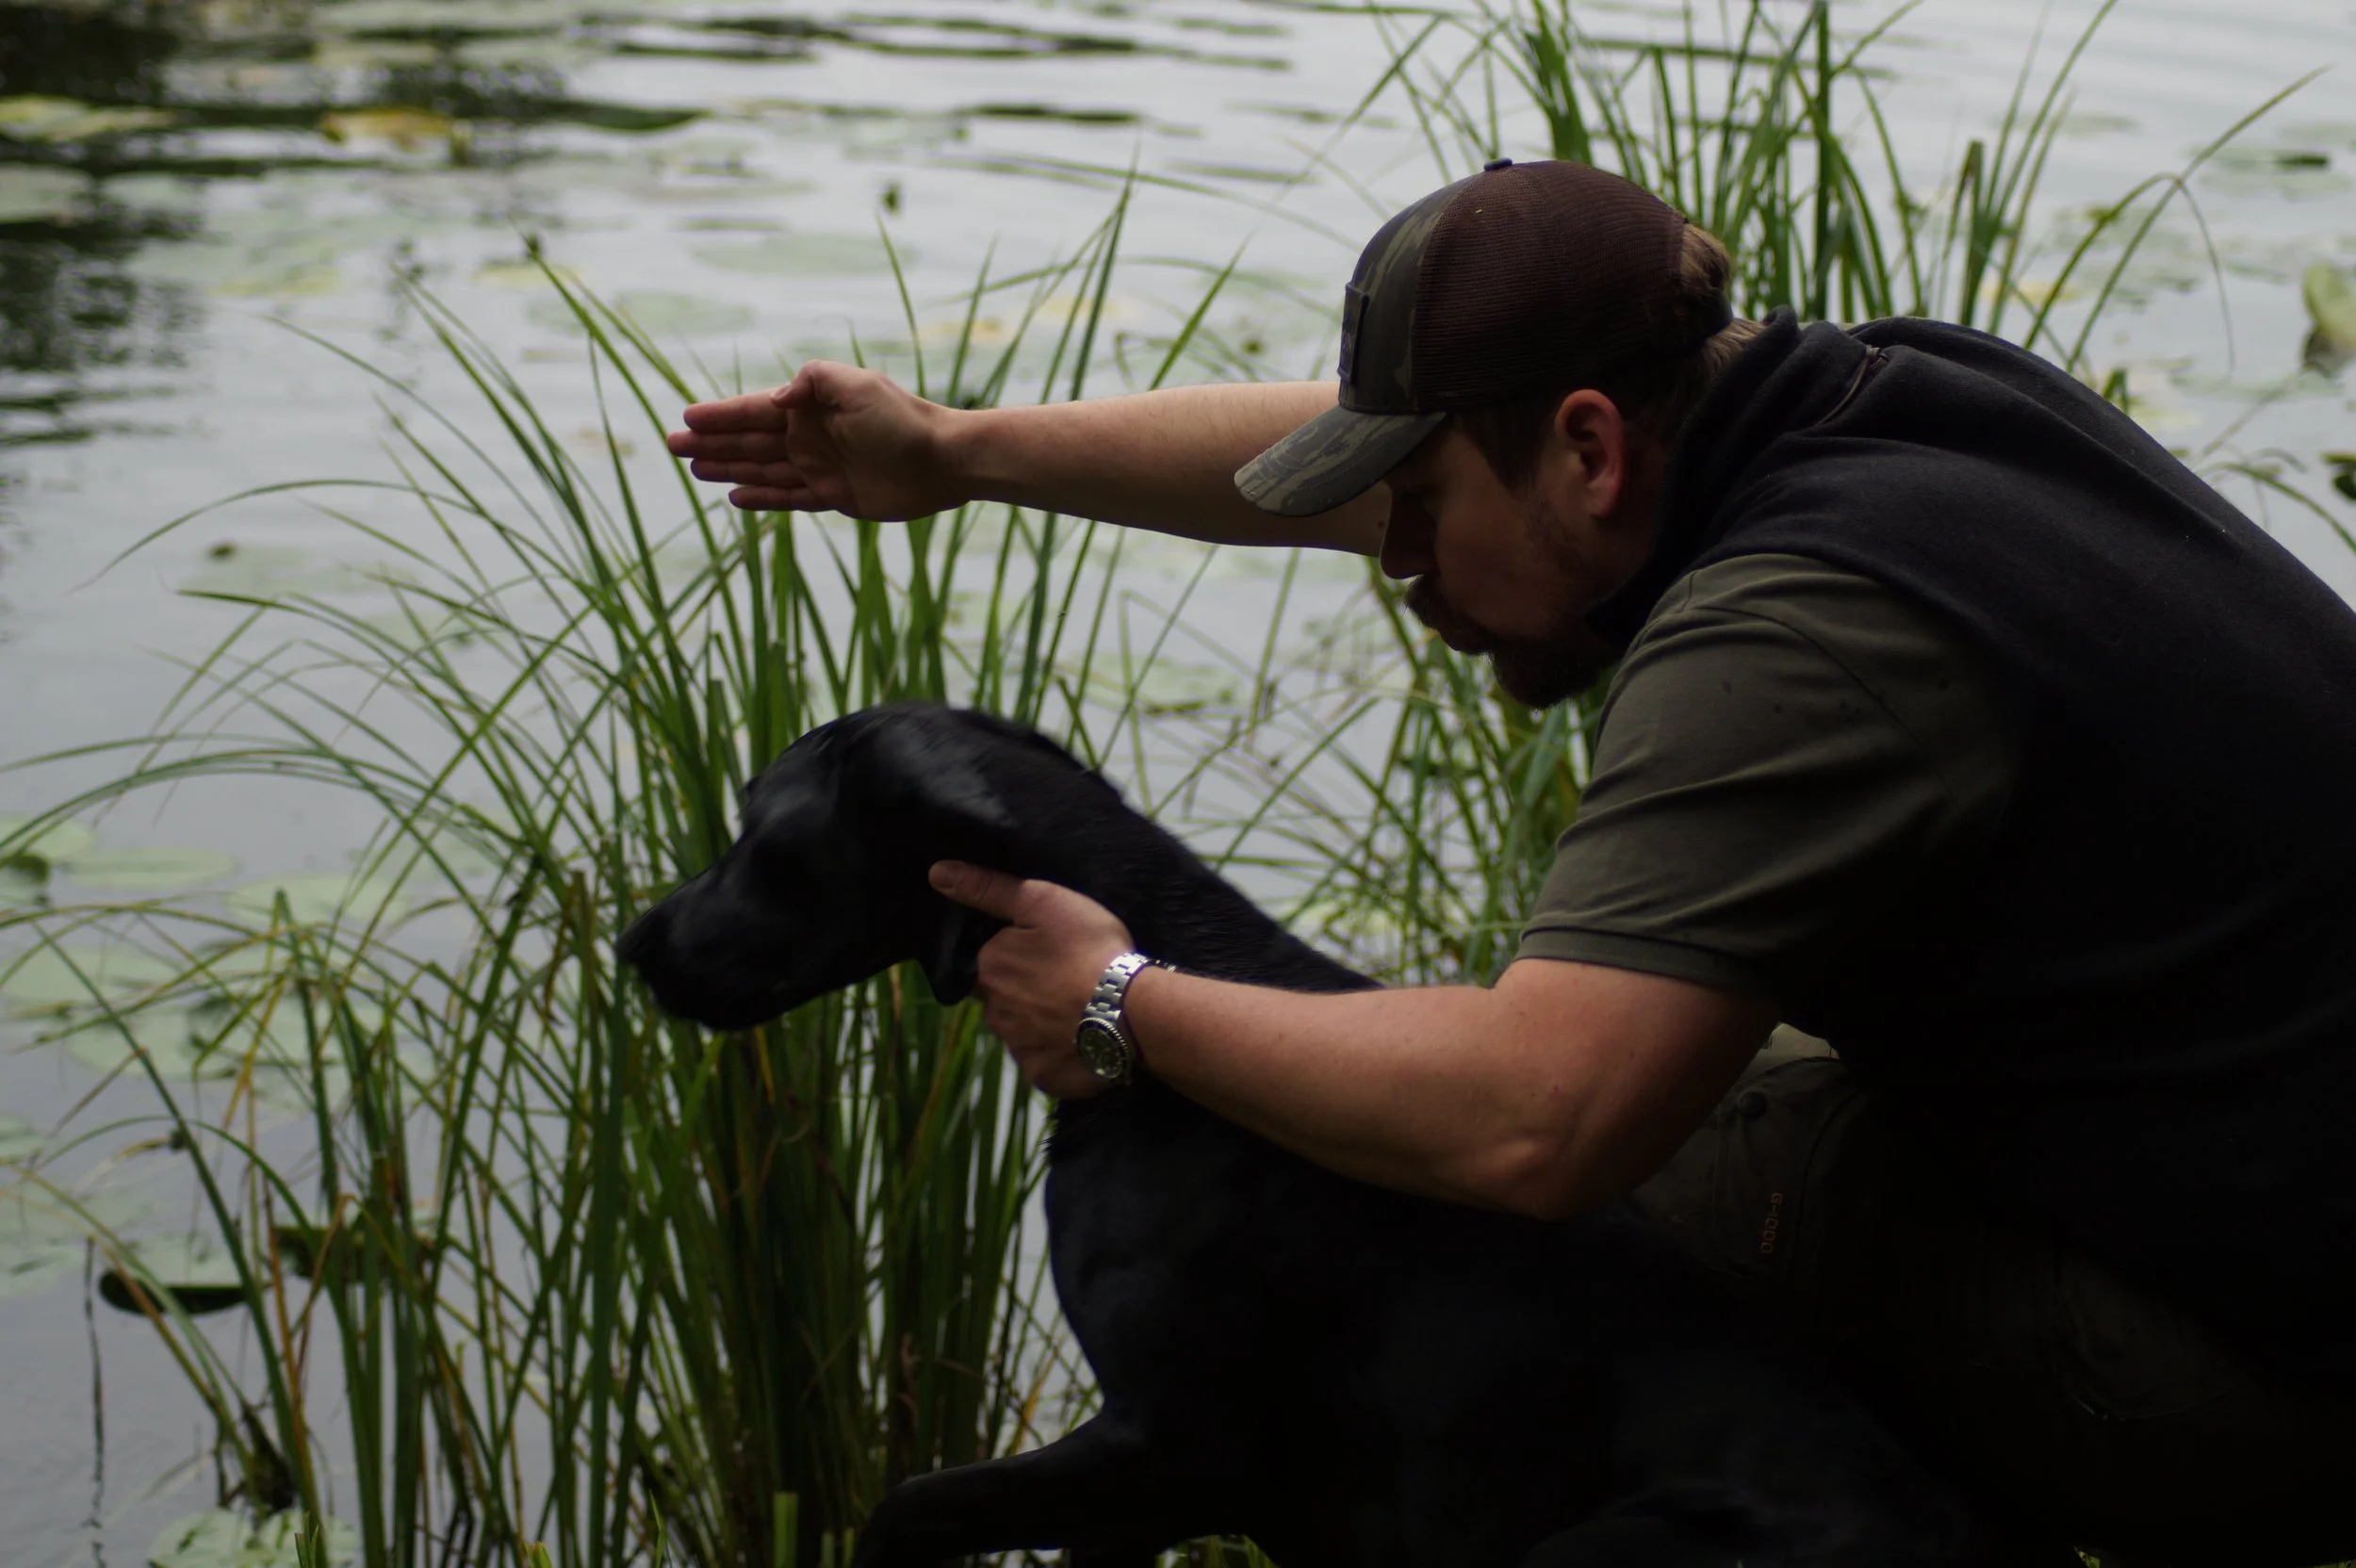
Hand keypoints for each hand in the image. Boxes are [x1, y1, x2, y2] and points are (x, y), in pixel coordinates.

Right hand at [665, 361, 967, 517]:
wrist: (943, 460)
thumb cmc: (902, 419)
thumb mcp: (857, 386)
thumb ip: (812, 382)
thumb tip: (775, 398)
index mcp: (810, 407)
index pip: (754, 411)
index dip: (720, 416)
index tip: (687, 418)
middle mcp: (810, 436)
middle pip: (749, 441)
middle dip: (711, 444)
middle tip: (672, 447)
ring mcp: (820, 467)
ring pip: (762, 469)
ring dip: (728, 468)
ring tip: (693, 470)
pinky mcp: (835, 496)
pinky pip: (789, 498)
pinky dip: (762, 498)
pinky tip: (735, 497)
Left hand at [929, 861, 1133, 1099]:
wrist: (1131, 1010)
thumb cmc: (1088, 949)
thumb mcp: (1042, 902)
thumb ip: (988, 888)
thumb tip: (937, 873)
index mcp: (988, 970)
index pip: (984, 963)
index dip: (1010, 957)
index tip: (1041, 954)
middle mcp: (994, 1013)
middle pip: (1000, 1000)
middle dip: (1021, 992)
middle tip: (1061, 980)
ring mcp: (1018, 1049)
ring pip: (1020, 1032)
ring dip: (1038, 1023)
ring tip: (1076, 1009)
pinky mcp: (1042, 1076)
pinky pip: (1042, 1062)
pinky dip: (1056, 1052)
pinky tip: (1081, 1038)